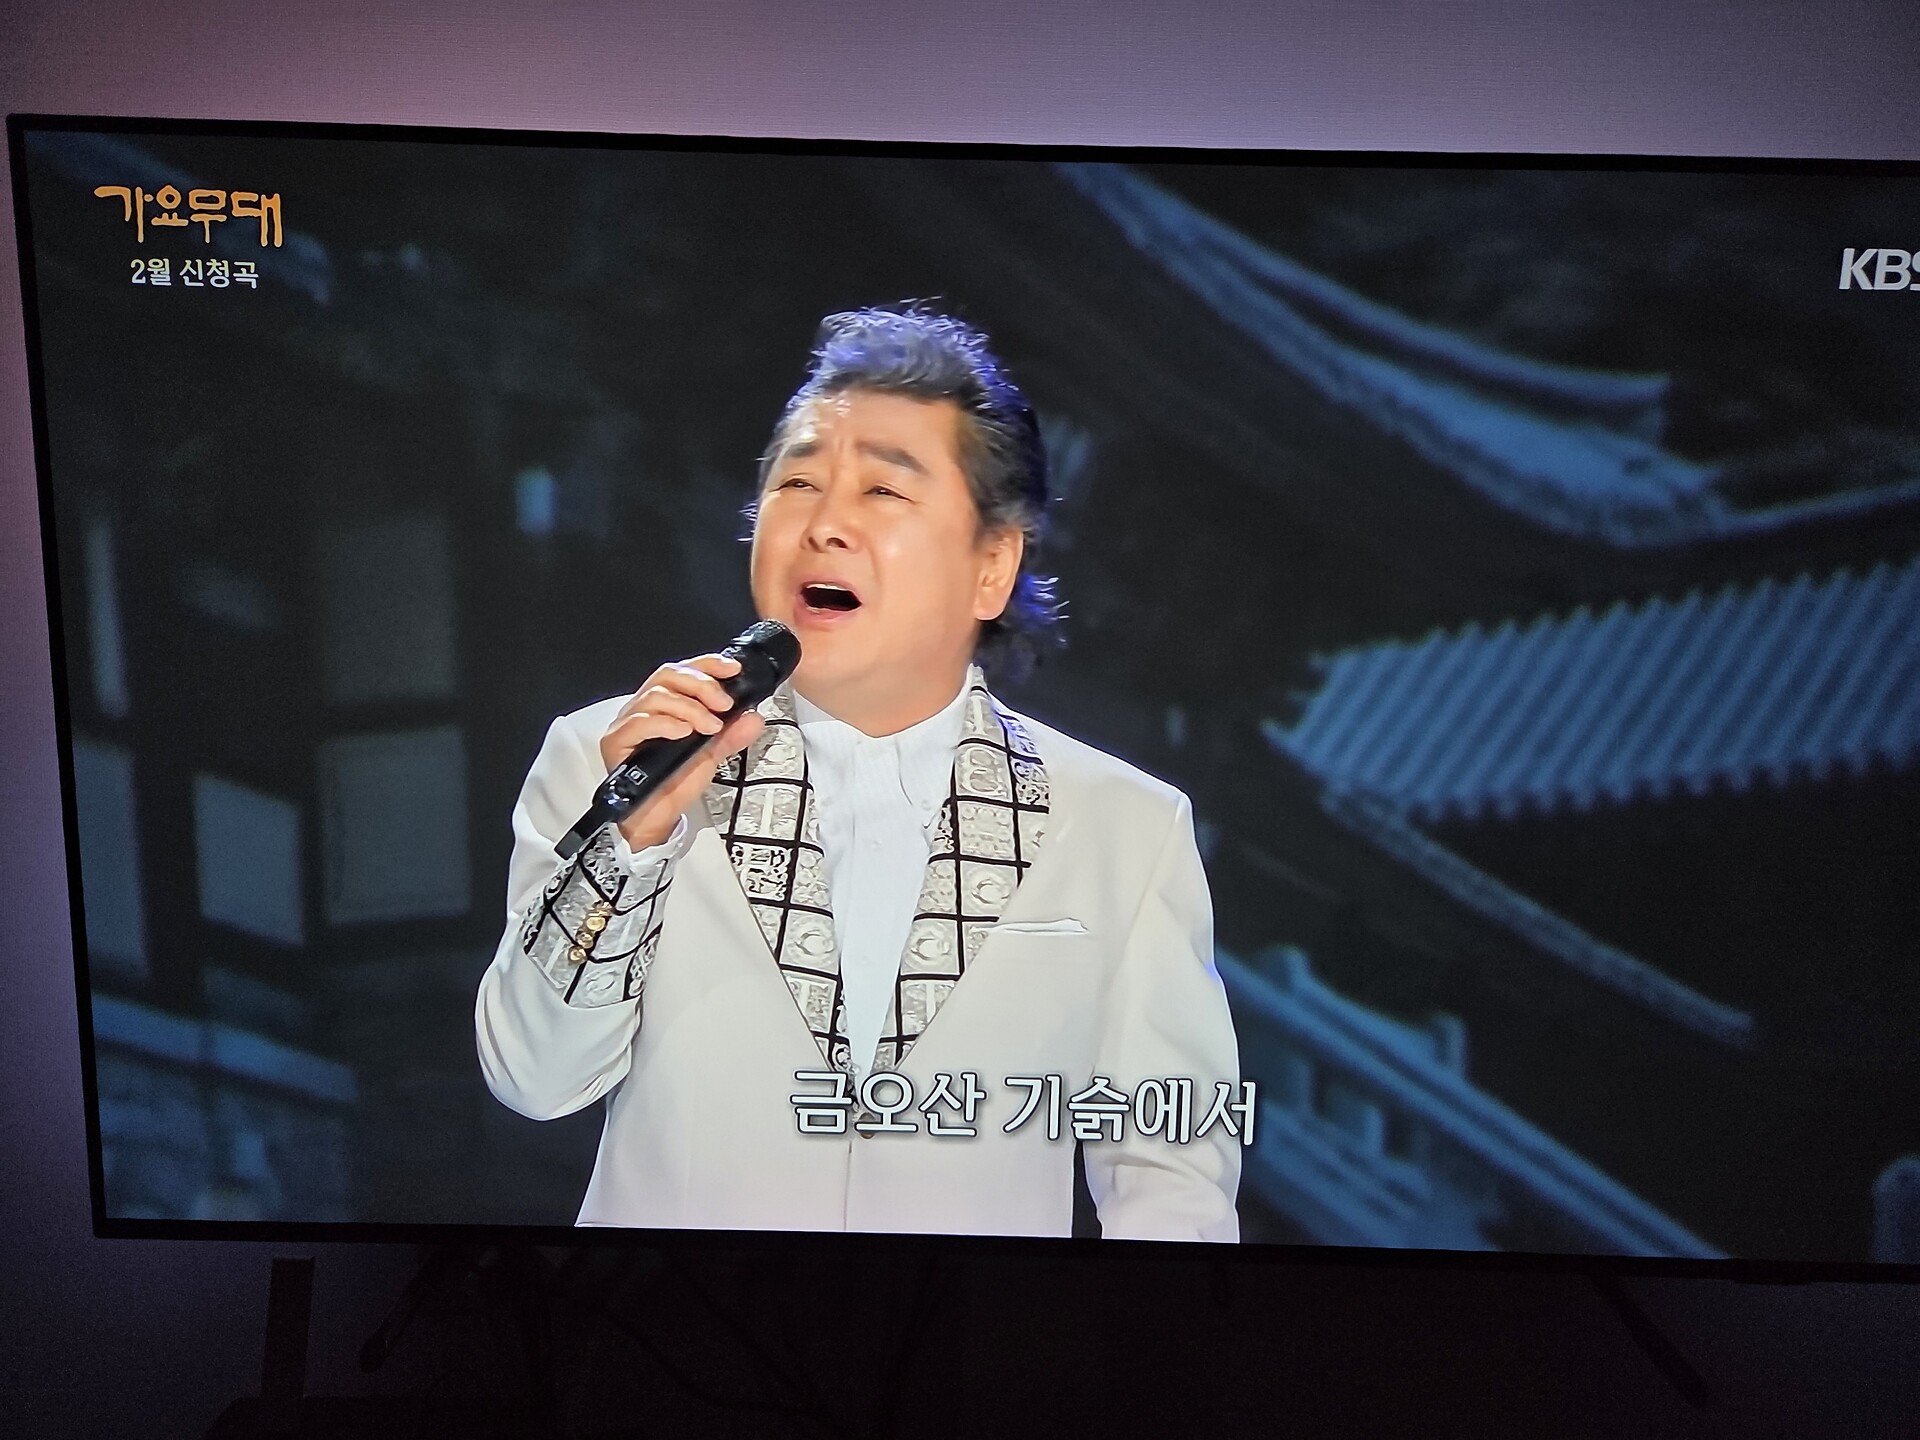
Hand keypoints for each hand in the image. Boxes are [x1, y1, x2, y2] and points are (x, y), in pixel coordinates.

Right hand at [597, 653, 766, 850]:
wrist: (659, 817)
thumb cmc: (676, 782)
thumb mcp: (711, 754)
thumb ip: (731, 735)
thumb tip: (754, 717)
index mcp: (665, 704)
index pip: (682, 670)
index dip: (707, 665)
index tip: (733, 670)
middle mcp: (643, 708)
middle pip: (667, 675)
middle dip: (701, 685)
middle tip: (724, 704)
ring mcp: (627, 723)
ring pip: (655, 696)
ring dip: (689, 708)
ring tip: (708, 727)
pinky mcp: (616, 742)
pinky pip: (638, 722)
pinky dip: (665, 723)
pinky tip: (683, 732)